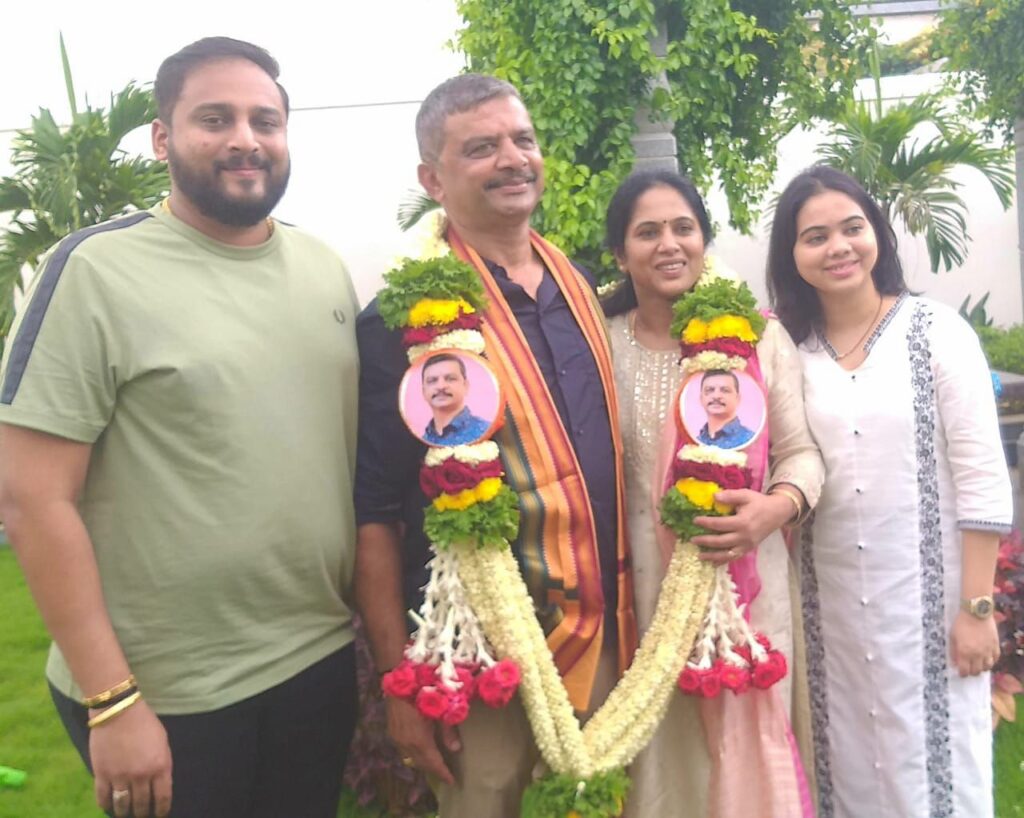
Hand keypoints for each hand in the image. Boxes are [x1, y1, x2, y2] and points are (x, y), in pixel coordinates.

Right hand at [90, 699, 171, 817]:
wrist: (119, 711)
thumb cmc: (145, 722)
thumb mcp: (163, 742)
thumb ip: (162, 763)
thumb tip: (160, 782)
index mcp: (160, 767)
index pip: (163, 797)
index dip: (161, 809)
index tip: (159, 814)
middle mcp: (141, 776)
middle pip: (142, 804)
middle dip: (142, 813)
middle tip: (141, 815)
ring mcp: (120, 777)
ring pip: (122, 805)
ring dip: (124, 813)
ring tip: (124, 814)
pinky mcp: (102, 774)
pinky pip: (103, 798)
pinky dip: (105, 805)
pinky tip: (108, 806)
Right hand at [385, 697, 458, 784]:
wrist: (398, 679)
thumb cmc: (422, 691)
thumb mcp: (440, 710)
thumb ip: (448, 731)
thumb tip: (456, 749)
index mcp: (419, 740)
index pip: (433, 763)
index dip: (443, 773)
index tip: (452, 781)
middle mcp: (406, 743)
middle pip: (421, 764)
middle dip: (434, 770)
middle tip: (446, 774)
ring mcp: (396, 738)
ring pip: (411, 758)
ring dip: (423, 763)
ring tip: (435, 764)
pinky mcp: (392, 732)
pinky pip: (404, 750)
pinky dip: (414, 754)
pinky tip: (422, 750)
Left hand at [691, 490, 794, 564]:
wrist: (778, 513)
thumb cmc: (759, 502)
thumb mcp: (745, 494)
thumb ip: (730, 495)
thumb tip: (714, 496)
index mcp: (743, 522)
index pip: (720, 524)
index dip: (706, 523)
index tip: (695, 521)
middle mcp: (745, 536)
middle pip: (721, 542)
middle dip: (705, 541)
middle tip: (692, 540)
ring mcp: (747, 545)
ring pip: (727, 554)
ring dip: (712, 556)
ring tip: (699, 556)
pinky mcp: (749, 549)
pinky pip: (735, 558)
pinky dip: (723, 561)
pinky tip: (713, 563)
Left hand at [949, 611, 999, 676]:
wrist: (976, 613)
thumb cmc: (961, 623)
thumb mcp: (952, 636)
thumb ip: (953, 651)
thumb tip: (954, 663)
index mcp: (965, 652)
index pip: (965, 671)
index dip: (962, 674)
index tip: (961, 673)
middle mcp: (977, 654)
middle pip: (977, 671)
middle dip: (972, 672)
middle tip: (969, 668)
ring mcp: (988, 650)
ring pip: (988, 667)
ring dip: (982, 667)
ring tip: (978, 664)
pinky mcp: (996, 645)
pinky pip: (996, 658)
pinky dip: (991, 660)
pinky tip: (987, 658)